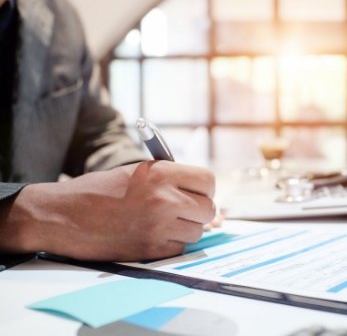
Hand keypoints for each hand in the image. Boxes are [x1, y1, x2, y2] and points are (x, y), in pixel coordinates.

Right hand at [0, 161, 215, 260]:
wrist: (64, 215)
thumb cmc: (101, 190)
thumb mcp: (139, 172)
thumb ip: (173, 180)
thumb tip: (206, 198)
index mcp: (162, 173)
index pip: (208, 181)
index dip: (205, 189)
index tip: (196, 193)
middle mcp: (165, 199)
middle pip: (208, 209)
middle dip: (199, 210)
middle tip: (182, 210)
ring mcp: (159, 226)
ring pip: (197, 232)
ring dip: (186, 228)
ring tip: (163, 222)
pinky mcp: (151, 249)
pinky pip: (180, 248)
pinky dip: (172, 244)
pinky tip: (153, 234)